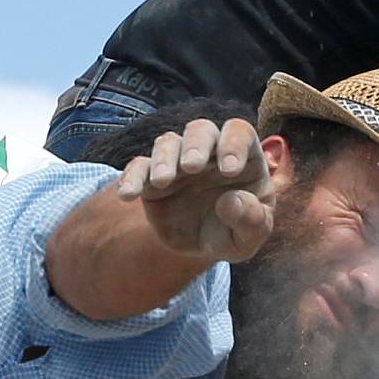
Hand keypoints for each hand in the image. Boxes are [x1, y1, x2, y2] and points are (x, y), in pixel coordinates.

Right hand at [115, 116, 273, 262]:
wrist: (203, 248)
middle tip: (192, 167)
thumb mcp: (251, 236)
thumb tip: (230, 201)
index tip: (229, 171)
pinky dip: (131, 177)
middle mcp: (210, 152)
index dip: (234, 144)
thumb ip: (250, 219)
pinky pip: (138, 167)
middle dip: (196, 144)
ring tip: (162, 182)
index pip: (239, 132)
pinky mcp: (152, 177)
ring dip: (164, 158)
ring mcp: (179, 161)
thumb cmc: (235, 233)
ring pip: (168, 143)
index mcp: (243, 157)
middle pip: (201, 129)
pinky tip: (128, 194)